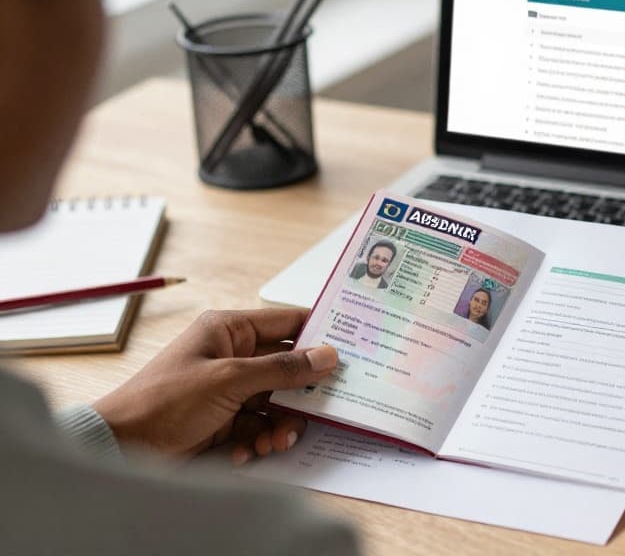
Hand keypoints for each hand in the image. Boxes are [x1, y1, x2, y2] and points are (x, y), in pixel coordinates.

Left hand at [93, 308, 337, 464]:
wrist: (122, 446)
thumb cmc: (165, 400)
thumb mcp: (229, 380)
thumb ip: (282, 369)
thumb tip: (328, 355)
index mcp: (230, 330)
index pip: (288, 323)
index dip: (320, 333)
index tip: (353, 347)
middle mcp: (233, 356)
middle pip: (289, 369)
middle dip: (303, 393)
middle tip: (324, 408)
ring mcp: (231, 390)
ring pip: (279, 402)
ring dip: (282, 424)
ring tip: (275, 440)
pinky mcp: (226, 420)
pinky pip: (261, 426)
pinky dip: (261, 440)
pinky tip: (249, 451)